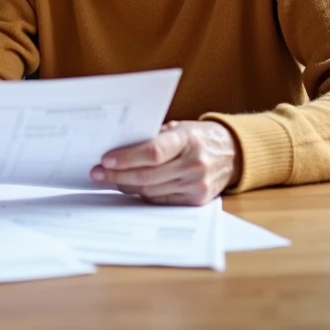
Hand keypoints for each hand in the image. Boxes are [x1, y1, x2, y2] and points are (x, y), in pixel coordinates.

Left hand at [90, 120, 241, 205]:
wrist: (232, 153)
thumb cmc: (197, 137)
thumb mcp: (178, 128)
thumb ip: (153, 137)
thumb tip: (118, 147)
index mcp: (188, 139)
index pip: (153, 152)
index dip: (127, 157)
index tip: (105, 159)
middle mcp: (195, 164)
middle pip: (148, 175)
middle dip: (118, 175)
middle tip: (97, 173)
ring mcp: (197, 185)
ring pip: (151, 191)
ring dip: (126, 186)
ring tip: (109, 179)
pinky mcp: (197, 200)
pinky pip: (161, 200)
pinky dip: (142, 195)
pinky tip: (130, 187)